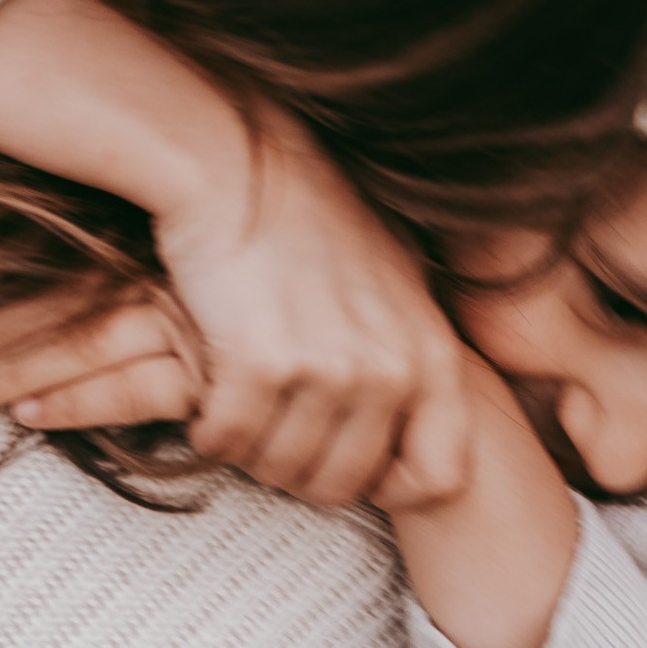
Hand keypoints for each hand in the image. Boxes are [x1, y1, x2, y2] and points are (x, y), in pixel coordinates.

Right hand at [0, 113, 472, 513]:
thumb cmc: (302, 214)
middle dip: (295, 468)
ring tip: (236, 406)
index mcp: (431, 352)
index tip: (343, 460)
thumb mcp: (390, 279)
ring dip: (247, 449)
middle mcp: (390, 368)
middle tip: (267, 429)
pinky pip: (226, 441)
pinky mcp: (261, 364)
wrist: (233, 160)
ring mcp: (329, 370)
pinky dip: (208, 430)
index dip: (386, 486)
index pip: (440, 476)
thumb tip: (402, 420)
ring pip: (279, 469)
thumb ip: (404, 349)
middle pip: (340, 484)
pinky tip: (206, 396)